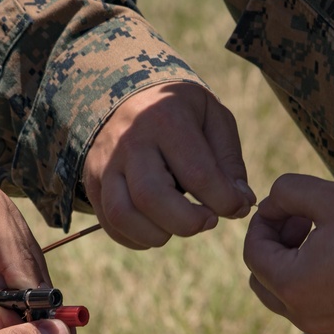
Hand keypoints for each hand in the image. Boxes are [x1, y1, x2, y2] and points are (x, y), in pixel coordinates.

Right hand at [82, 82, 255, 248]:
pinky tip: (158, 227)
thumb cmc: (179, 112)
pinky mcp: (93, 183)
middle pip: (151, 197)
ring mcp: (105, 164)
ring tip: (179, 225)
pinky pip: (110, 224)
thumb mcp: (212, 118)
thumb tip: (240, 203)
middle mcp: (129, 141)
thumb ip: (229, 161)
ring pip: (122, 215)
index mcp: (165, 119)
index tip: (237, 206)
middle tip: (208, 221)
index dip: (224, 201)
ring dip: (158, 234)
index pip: (197, 174)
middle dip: (188, 222)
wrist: (127, 95)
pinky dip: (137, 238)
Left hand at [244, 174, 333, 333]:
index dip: (263, 223)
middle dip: (275, 246)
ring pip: (288, 298)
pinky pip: (316, 311)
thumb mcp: (333, 197)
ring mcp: (327, 331)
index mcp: (293, 286)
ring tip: (327, 237)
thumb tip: (272, 202)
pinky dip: (317, 286)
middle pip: (264, 280)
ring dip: (294, 266)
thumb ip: (289, 192)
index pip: (253, 253)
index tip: (285, 206)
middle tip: (304, 222)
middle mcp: (304, 317)